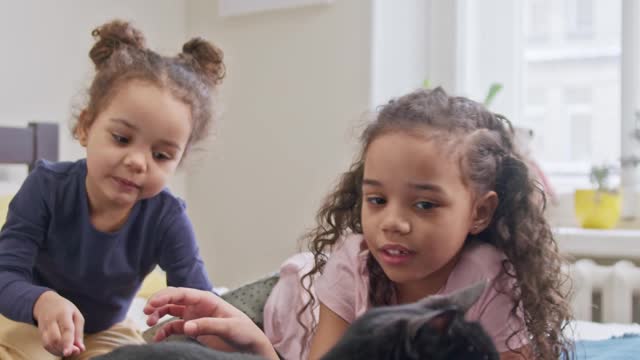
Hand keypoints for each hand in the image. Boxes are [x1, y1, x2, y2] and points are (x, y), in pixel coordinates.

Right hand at [33, 291, 85, 356]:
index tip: (69, 352)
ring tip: (69, 351)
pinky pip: (45, 345)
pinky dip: (54, 350)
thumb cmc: (65, 309)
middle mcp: (51, 320)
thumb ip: (79, 333)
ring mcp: (44, 327)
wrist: (45, 303)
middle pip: (55, 338)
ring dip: (59, 351)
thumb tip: (81, 349)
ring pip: (48, 344)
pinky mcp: (40, 333)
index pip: (66, 329)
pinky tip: (61, 350)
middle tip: (75, 352)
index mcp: (63, 314)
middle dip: (64, 348)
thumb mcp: (76, 315)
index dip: (68, 342)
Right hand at [144, 287, 278, 359]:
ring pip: (170, 311)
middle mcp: (198, 305)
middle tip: (146, 313)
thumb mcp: (228, 327)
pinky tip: (158, 338)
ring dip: (159, 315)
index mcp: (207, 299)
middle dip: (158, 303)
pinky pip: (174, 327)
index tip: (151, 304)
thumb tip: (186, 327)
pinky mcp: (193, 329)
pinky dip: (164, 331)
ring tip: (150, 323)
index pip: (182, 293)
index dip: (165, 296)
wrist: (250, 345)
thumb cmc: (244, 331)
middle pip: (173, 299)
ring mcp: (194, 316)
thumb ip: (208, 325)